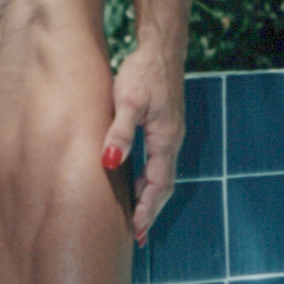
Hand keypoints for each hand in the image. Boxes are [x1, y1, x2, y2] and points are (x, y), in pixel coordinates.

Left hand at [100, 44, 184, 248]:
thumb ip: (119, 133)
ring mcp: (171, 133)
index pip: (158, 185)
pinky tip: (137, 184)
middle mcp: (173, 140)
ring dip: (151, 197)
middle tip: (139, 236)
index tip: (138, 232)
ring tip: (138, 218)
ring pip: (162, 174)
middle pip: (164, 185)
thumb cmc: (142, 72)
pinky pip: (160, 162)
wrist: (161, 47)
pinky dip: (150, 180)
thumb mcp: (126, 102)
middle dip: (152, 211)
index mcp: (165, 139)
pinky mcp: (165, 126)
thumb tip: (111, 163)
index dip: (148, 210)